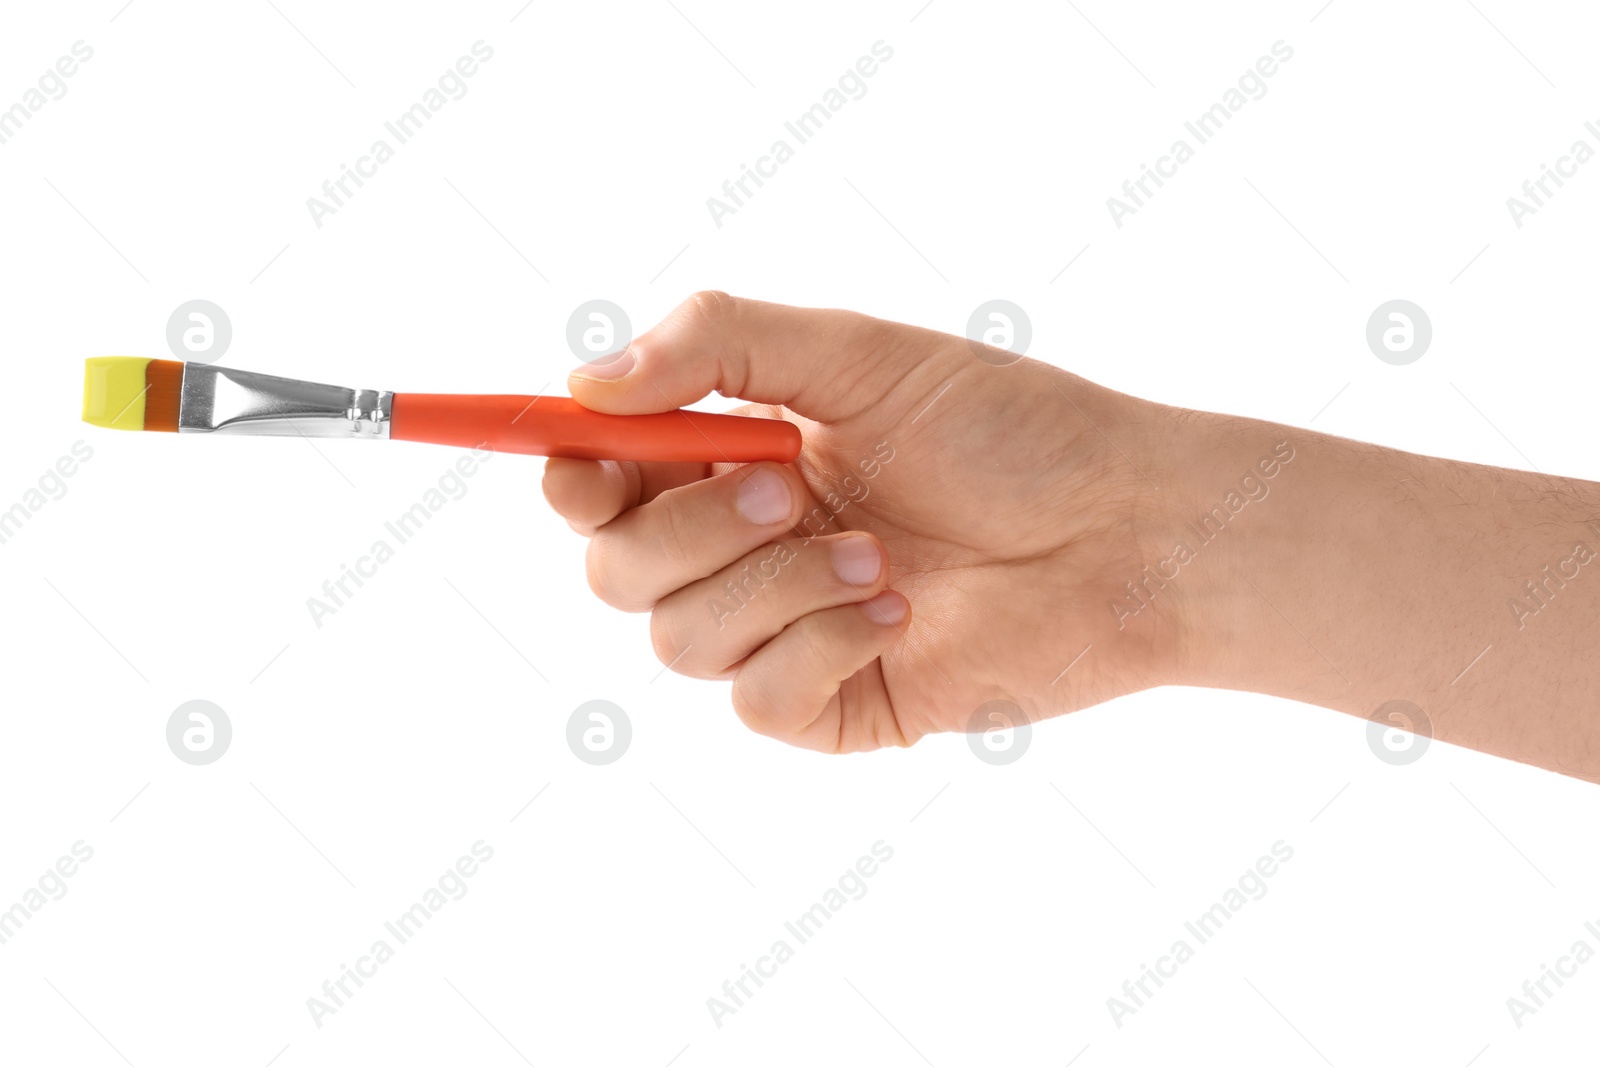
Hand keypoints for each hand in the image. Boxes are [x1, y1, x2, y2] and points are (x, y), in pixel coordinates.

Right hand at [543, 292, 1180, 751]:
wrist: (1125, 529)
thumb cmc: (1008, 429)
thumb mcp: (860, 354)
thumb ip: (720, 343)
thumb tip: (588, 383)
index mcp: (732, 458)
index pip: (598, 479)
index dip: (572, 471)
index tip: (590, 451)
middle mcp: (742, 548)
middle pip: (615, 569)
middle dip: (689, 527)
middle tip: (787, 483)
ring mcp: (781, 633)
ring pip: (677, 640)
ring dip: (774, 586)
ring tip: (878, 553)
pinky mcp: (829, 703)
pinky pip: (756, 699)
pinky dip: (819, 646)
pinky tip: (898, 611)